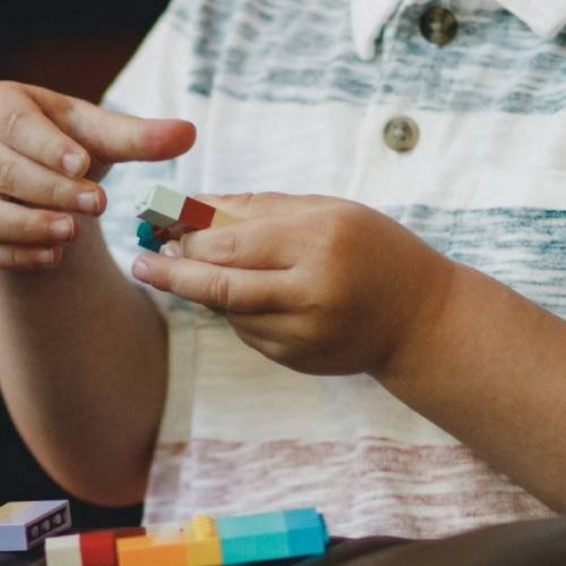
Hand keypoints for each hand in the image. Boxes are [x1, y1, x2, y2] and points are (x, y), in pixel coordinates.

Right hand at [0, 81, 194, 269]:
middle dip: (49, 189)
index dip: (47, 145)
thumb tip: (189, 133)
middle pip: (0, 169)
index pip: (14, 124)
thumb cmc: (65, 145)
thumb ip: (138, 137)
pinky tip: (52, 258)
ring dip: (25, 225)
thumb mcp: (99, 136)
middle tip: (95, 204)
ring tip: (70, 234)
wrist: (32, 180)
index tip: (83, 163)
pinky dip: (15, 255)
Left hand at [129, 193, 457, 375]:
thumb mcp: (328, 212)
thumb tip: (193, 205)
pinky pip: (247, 332)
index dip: (188, 235)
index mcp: (320, 241)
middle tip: (143, 261)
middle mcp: (312, 291)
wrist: (421, 319)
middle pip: (218, 286)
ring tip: (185, 269)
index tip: (158, 224)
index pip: (232, 241)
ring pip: (228, 312)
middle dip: (173, 272)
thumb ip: (260, 207)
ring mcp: (304, 333)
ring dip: (202, 290)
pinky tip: (241, 293)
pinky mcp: (297, 359)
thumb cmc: (373, 249)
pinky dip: (234, 311)